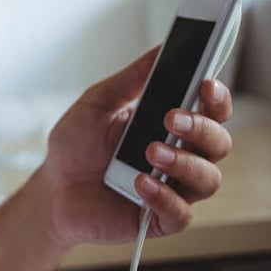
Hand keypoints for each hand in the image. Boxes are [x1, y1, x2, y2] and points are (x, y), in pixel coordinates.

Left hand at [38, 47, 233, 247]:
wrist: (52, 188)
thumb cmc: (76, 146)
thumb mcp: (97, 104)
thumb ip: (130, 79)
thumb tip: (160, 50)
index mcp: (169, 125)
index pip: (210, 110)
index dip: (216, 98)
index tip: (207, 84)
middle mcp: (180, 156)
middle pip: (218, 143)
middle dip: (201, 128)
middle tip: (171, 119)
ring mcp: (172, 188)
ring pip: (208, 179)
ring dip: (184, 163)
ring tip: (151, 152)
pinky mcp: (159, 219)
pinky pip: (180, 213)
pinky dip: (164, 197)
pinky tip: (141, 184)